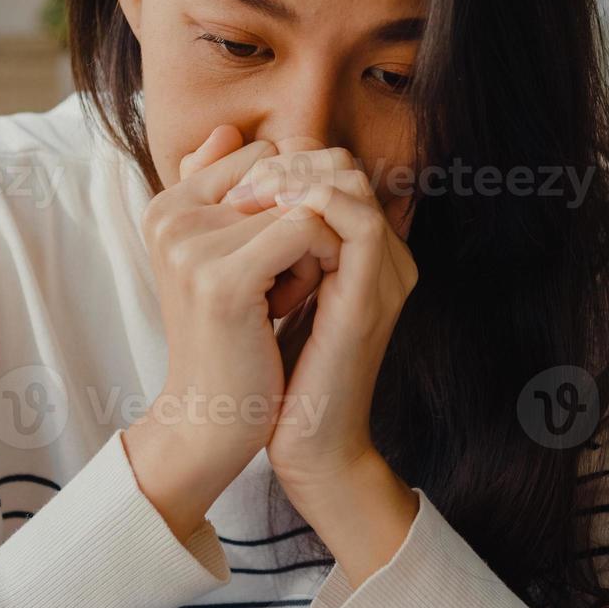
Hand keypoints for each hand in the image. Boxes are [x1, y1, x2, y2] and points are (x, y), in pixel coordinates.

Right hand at [123, 125, 342, 540]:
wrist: (213, 418)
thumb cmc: (231, 338)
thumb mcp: (220, 255)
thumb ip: (218, 189)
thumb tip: (228, 129)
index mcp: (165, 204)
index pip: (262, 156)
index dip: (288, 201)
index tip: (269, 258)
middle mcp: (168, 215)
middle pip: (284, 175)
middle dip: (303, 221)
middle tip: (280, 282)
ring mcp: (190, 245)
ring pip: (301, 204)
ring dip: (312, 251)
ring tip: (280, 299)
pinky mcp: (222, 278)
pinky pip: (307, 230)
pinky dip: (317, 267)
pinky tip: (287, 308)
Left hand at [223, 148, 419, 490]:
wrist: (306, 445)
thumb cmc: (280, 375)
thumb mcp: (263, 293)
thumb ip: (259, 242)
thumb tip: (223, 185)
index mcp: (362, 252)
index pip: (329, 168)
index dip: (278, 164)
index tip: (227, 190)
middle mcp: (383, 255)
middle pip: (341, 163)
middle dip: (283, 162)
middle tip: (233, 193)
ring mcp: (385, 274)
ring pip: (349, 180)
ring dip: (289, 180)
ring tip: (242, 205)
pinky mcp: (373, 296)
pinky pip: (355, 223)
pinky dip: (308, 207)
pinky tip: (264, 223)